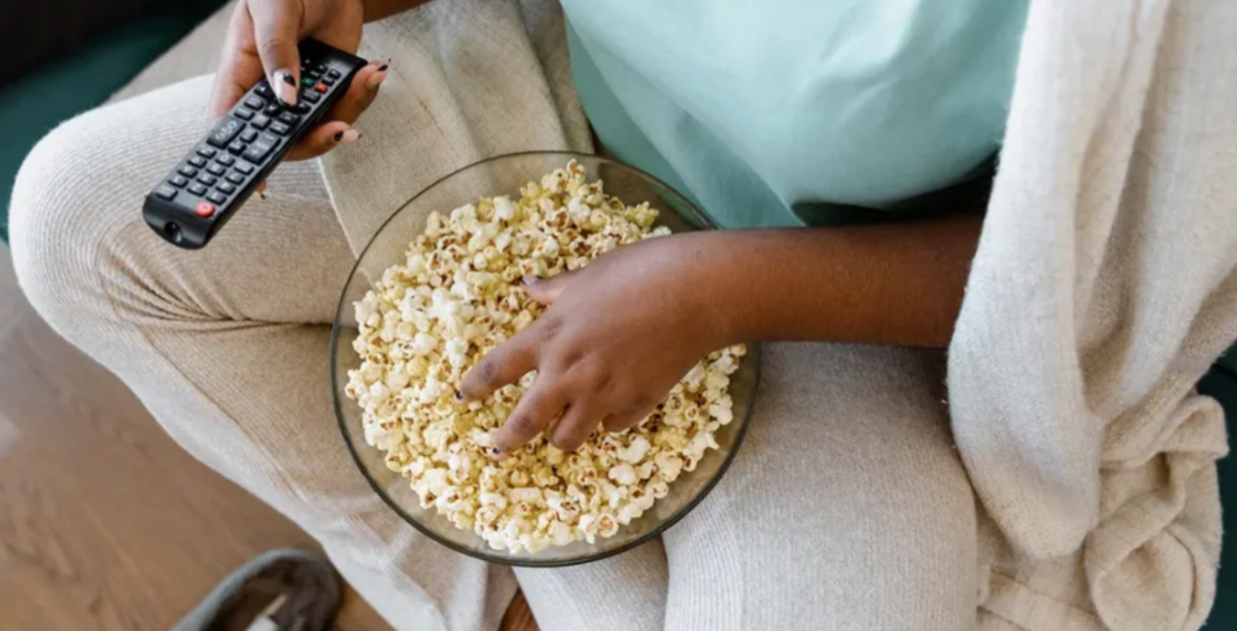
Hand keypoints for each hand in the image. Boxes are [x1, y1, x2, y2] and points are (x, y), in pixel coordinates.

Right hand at [209, 0, 387, 161]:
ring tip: (367, 78)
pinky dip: (363, 95)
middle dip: (315, 139)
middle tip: (340, 128)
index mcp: (239, 74)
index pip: (230, 126)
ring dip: (349, 110)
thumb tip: (285, 97)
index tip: (260, 183)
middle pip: (283, 140)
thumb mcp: (273, 9)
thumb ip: (276, 51)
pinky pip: (346, 109)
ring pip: (321, 129)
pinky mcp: (331, 91)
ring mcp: (302, 95)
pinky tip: (373, 72)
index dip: (240, 158)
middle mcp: (269, 92)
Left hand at [459, 234, 728, 452]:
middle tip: (498, 448)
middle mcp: (569, 372)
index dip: (474, 386)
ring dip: (561, 436)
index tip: (463, 397)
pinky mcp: (638, 403)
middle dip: (507, 439)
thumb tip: (526, 284)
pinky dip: (609, 423)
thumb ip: (554, 289)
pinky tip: (612, 414)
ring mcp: (604, 393)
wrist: (696, 293)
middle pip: (524, 421)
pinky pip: (614, 427)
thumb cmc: (640, 271)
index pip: (497, 368)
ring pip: (568, 437)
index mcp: (550, 335)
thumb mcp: (588, 275)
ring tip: (561, 432)